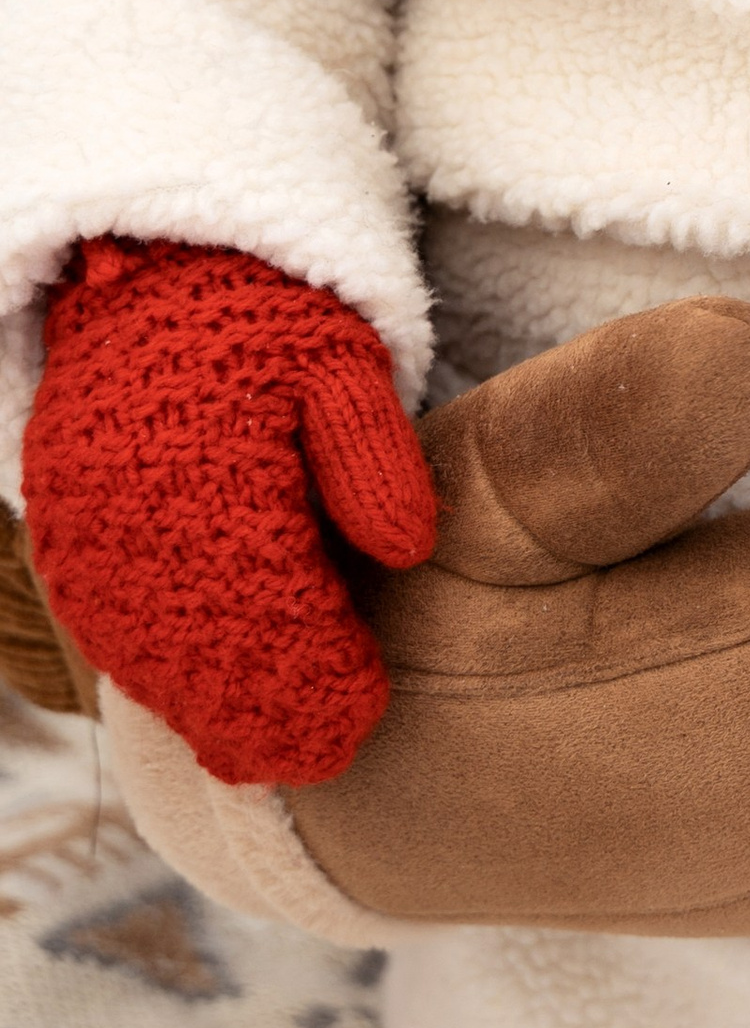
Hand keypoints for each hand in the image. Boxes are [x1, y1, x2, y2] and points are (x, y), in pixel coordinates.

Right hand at [22, 237, 436, 786]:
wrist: (147, 265)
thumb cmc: (266, 317)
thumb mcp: (338, 356)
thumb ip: (371, 452)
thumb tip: (409, 549)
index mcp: (209, 462)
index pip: (268, 596)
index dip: (315, 669)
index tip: (364, 718)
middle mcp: (132, 503)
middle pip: (200, 638)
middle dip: (260, 709)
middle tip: (317, 763)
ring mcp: (86, 519)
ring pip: (143, 641)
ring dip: (200, 703)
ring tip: (260, 754)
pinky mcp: (63, 523)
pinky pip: (101, 616)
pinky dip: (150, 668)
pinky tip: (196, 705)